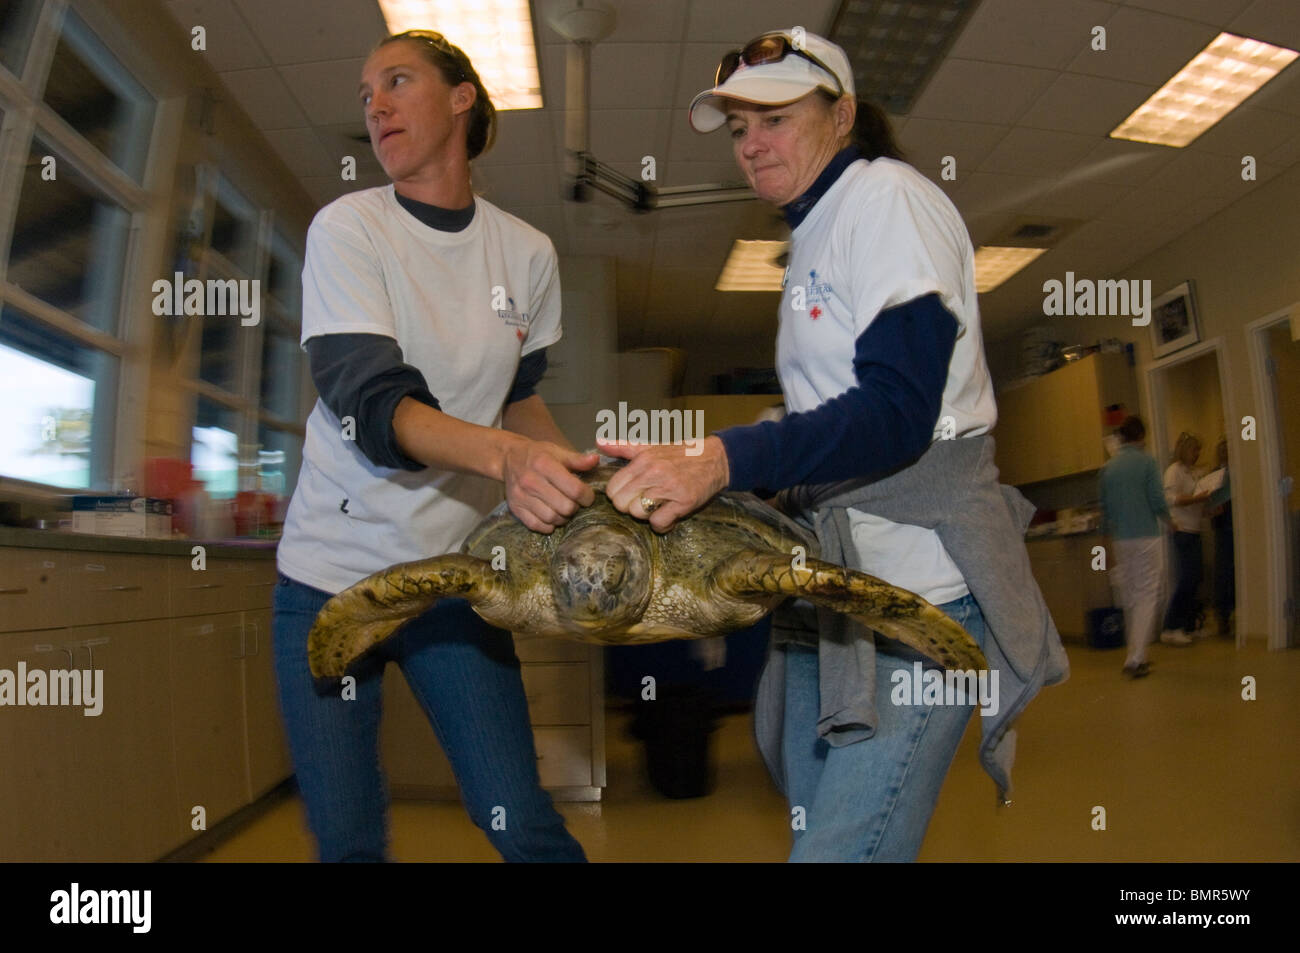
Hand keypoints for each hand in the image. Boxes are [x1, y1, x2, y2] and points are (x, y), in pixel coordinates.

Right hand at [501, 440, 597, 532]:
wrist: (509, 458)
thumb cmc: (537, 455)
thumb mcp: (557, 452)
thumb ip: (577, 459)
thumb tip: (596, 460)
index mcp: (544, 464)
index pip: (574, 489)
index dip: (587, 496)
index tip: (588, 496)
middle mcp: (531, 481)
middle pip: (565, 507)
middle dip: (576, 507)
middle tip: (576, 502)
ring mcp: (521, 496)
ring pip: (552, 518)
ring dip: (563, 517)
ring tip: (564, 509)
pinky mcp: (515, 508)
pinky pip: (536, 525)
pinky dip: (548, 525)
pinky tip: (552, 515)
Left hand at [598, 436, 729, 531]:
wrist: (716, 459)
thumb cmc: (680, 454)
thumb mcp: (651, 447)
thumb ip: (623, 447)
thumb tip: (599, 442)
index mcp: (643, 460)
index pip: (613, 488)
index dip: (619, 495)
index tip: (631, 493)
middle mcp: (653, 473)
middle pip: (621, 504)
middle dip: (629, 507)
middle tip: (643, 502)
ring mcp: (668, 488)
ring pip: (638, 514)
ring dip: (646, 515)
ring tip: (657, 507)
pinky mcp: (683, 502)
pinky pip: (659, 523)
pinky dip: (662, 525)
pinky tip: (669, 515)